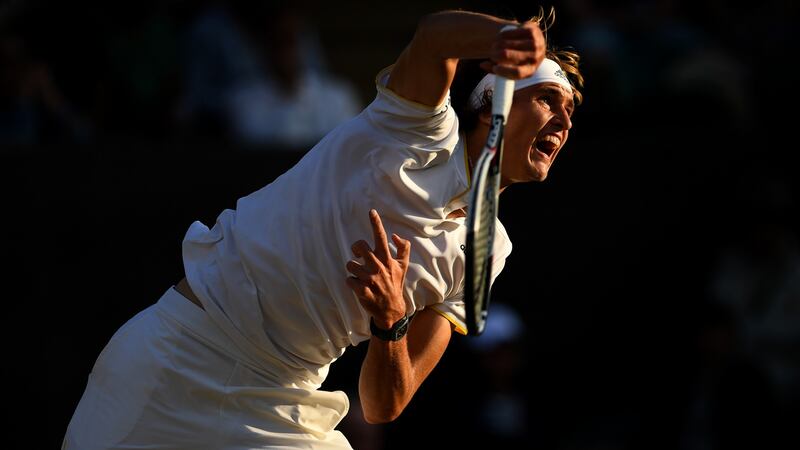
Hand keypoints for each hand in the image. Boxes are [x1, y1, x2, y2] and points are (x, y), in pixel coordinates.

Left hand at [346, 209, 410, 328]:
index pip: (381, 237)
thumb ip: (403, 249)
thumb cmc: (395, 284)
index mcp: (387, 259)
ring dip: (354, 270)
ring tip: (362, 277)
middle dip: (356, 250)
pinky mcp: (361, 290)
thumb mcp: (403, 266)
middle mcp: (378, 266)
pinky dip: (352, 283)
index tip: (371, 211)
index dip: (376, 223)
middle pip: (359, 246)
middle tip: (359, 256)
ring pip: (350, 265)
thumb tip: (395, 235)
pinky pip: (348, 279)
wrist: (391, 309)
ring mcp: (369, 279)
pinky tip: (360, 287)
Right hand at [480, 22, 545, 78]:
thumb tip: (482, 64)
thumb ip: (493, 69)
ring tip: (494, 45)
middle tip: (491, 54)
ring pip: (510, 44)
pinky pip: (513, 32)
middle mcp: (536, 58)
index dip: (503, 71)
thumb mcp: (506, 67)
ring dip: (498, 44)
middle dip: (497, 54)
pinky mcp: (533, 31)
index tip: (495, 67)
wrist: (528, 42)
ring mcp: (536, 43)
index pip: (517, 72)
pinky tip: (499, 37)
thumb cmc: (513, 59)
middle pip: (512, 56)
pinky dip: (503, 35)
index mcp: (530, 71)